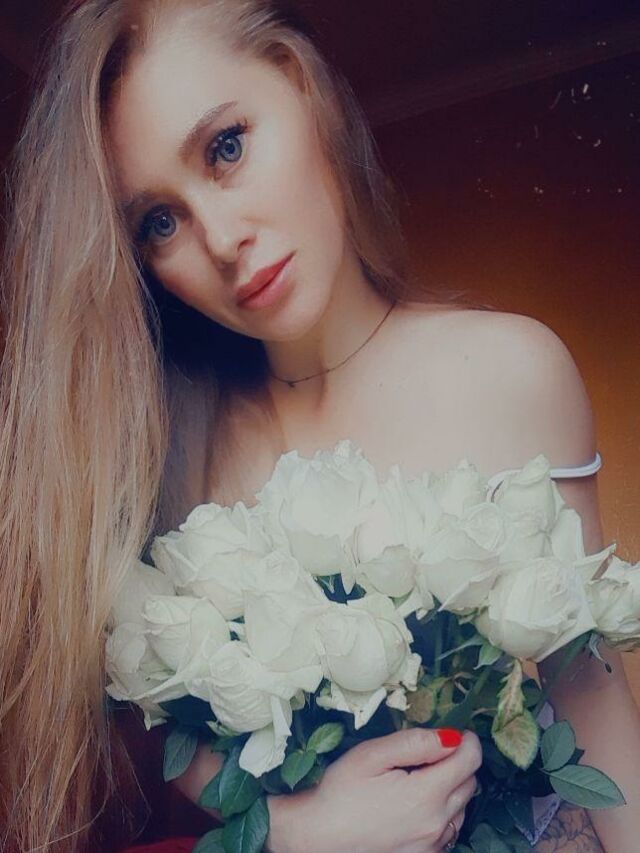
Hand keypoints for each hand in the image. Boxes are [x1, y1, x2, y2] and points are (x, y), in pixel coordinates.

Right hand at [267, 727, 481, 852]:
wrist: (319, 837)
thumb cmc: (341, 791)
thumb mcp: (372, 754)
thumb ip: (415, 743)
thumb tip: (451, 737)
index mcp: (426, 795)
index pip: (470, 761)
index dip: (468, 740)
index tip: (458, 731)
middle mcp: (436, 824)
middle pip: (470, 783)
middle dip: (460, 761)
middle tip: (434, 750)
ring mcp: (432, 844)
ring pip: (464, 807)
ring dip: (454, 786)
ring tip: (423, 775)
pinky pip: (450, 828)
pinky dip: (445, 811)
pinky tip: (419, 802)